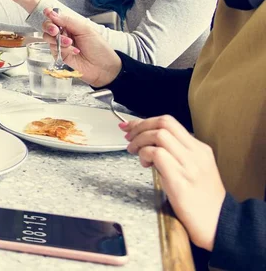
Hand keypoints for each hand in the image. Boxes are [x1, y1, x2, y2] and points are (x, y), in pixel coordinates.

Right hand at [42, 8, 120, 86]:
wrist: (102, 67)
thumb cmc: (98, 47)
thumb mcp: (85, 30)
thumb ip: (68, 21)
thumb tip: (52, 13)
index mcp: (70, 25)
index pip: (56, 17)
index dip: (49, 14)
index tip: (47, 12)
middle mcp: (64, 34)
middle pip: (47, 27)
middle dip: (49, 27)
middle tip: (55, 31)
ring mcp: (60, 45)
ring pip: (48, 38)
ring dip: (58, 40)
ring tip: (70, 43)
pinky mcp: (59, 56)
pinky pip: (54, 50)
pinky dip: (63, 49)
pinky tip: (75, 51)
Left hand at [122, 116, 225, 250]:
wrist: (218, 224)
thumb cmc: (202, 201)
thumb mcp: (194, 170)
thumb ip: (177, 155)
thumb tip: (150, 145)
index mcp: (200, 149)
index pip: (169, 123)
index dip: (145, 122)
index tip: (130, 126)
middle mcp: (196, 153)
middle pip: (164, 123)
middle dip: (140, 126)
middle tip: (128, 137)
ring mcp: (189, 165)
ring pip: (159, 135)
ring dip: (140, 140)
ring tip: (135, 152)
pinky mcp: (180, 180)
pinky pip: (157, 154)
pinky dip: (145, 155)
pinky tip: (145, 165)